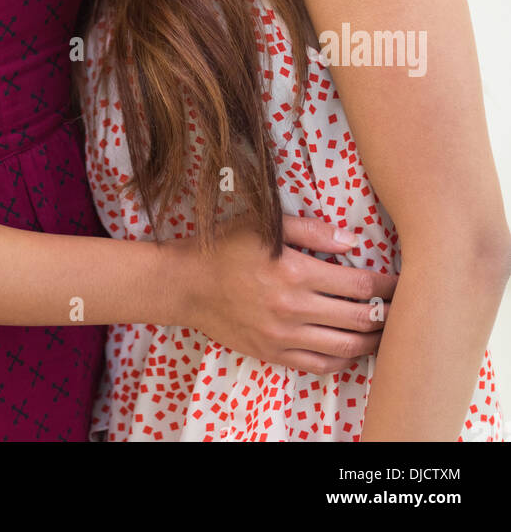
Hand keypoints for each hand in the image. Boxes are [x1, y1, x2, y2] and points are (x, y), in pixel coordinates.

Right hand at [171, 214, 396, 373]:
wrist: (187, 285)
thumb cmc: (226, 247)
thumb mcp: (266, 225)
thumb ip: (312, 231)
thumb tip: (353, 242)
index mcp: (295, 272)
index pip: (359, 285)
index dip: (387, 285)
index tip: (401, 282)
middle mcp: (293, 308)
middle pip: (359, 318)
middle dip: (386, 313)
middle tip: (401, 307)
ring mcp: (283, 336)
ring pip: (345, 347)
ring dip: (371, 340)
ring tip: (383, 330)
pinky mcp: (274, 354)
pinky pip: (320, 365)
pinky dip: (343, 359)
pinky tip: (351, 348)